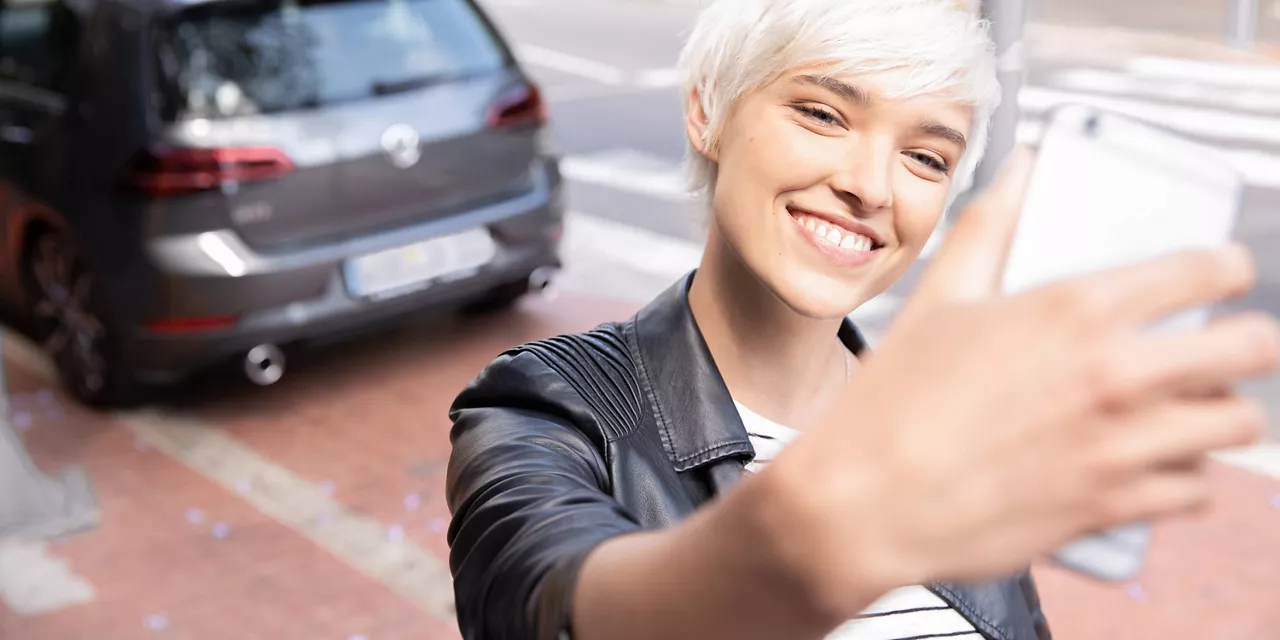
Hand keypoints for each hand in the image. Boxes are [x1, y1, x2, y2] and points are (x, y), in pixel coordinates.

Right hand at [757, 148, 1279, 619]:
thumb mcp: (938, 299)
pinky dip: (1188, 477)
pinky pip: (1197, 492)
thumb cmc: (894, 402)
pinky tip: (1160, 464)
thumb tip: (1021, 169)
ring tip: (1190, 409)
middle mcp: (1115, 375)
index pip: (1207, 269)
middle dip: (1246, 342)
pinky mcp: (1112, 507)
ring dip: (1219, 413)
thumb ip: (988, 227)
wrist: (865, 502)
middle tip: (1220, 347)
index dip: (1228, 267)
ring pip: (1234, 425)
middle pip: (1251, 348)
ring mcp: (1120, 446)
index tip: (1222, 275)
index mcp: (1076, 309)